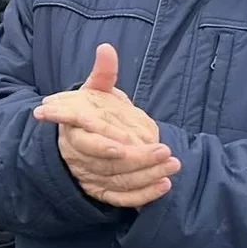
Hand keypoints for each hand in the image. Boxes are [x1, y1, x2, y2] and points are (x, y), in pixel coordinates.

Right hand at [34, 44, 179, 207]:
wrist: (76, 141)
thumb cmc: (88, 111)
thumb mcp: (92, 91)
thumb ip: (102, 73)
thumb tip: (107, 48)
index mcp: (74, 131)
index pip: (87, 142)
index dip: (105, 145)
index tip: (127, 143)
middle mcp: (79, 157)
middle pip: (108, 164)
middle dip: (138, 160)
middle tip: (165, 151)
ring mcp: (89, 176)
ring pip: (118, 182)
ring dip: (147, 175)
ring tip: (172, 164)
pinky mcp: (101, 192)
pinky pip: (122, 199)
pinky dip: (143, 196)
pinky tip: (164, 185)